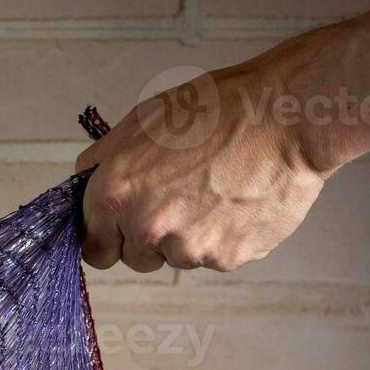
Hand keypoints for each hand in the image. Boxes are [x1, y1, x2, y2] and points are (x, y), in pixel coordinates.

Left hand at [75, 61, 330, 272]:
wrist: (284, 116)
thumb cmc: (215, 110)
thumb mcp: (140, 122)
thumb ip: (103, 162)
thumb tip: (84, 185)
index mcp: (115, 194)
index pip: (94, 248)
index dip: (107, 238)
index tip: (119, 231)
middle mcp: (146, 228)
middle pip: (135, 258)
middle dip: (149, 237)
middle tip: (178, 198)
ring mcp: (188, 248)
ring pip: (177, 258)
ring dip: (190, 236)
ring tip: (215, 192)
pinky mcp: (227, 258)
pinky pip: (216, 257)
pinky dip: (225, 237)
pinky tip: (237, 201)